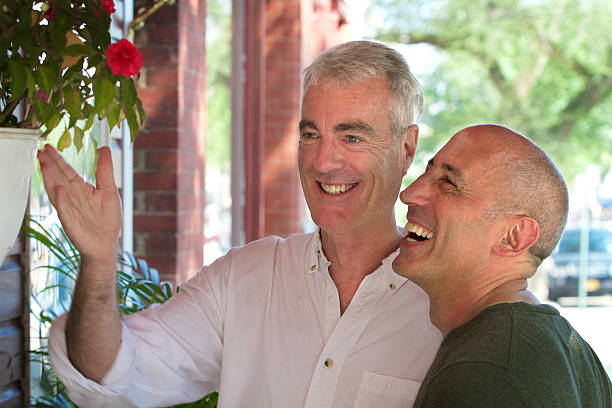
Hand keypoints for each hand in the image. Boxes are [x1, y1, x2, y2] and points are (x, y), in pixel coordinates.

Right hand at [37, 144, 121, 261]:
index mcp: (81, 189)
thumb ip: (105, 170)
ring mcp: (70, 209)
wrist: (107, 244)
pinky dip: (62, 201)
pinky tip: (59, 190)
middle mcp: (73, 197)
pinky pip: (65, 211)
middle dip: (50, 165)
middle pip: (59, 178)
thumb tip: (104, 148)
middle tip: (39, 151)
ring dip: (51, 179)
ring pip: (58, 192)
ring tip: (45, 166)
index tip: (48, 147)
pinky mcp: (72, 223)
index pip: (67, 171)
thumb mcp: (110, 190)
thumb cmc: (108, 219)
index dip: (58, 159)